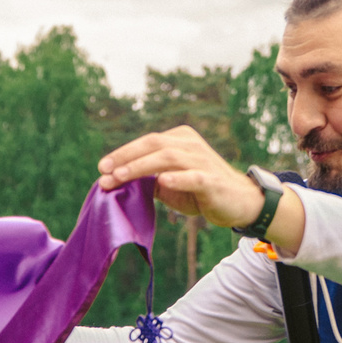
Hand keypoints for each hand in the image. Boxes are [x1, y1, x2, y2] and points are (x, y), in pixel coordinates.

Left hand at [98, 127, 291, 241]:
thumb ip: (148, 179)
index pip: (147, 142)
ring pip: (168, 157)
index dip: (123, 153)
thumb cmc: (200, 191)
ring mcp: (202, 161)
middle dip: (126, 157)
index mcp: (180, 139)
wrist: (239, 202)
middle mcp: (190, 145)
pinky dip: (177, 178)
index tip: (102, 167)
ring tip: (121, 176)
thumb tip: (116, 181)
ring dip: (141, 167)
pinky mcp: (211, 180)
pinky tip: (161, 182)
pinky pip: (192, 176)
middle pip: (153, 144)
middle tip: (104, 171)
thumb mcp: (170, 183)